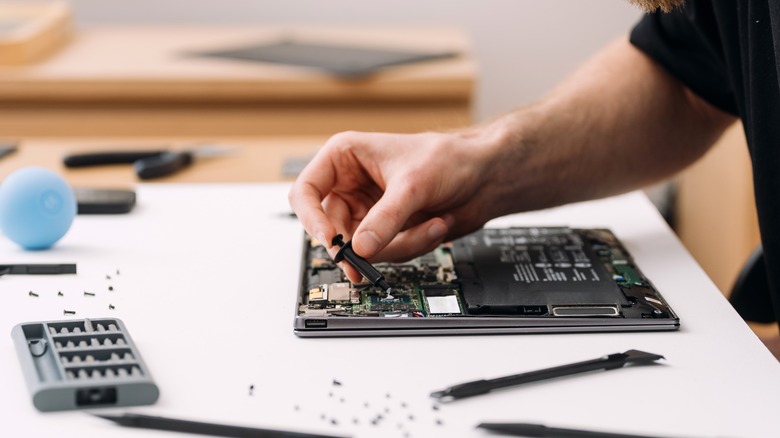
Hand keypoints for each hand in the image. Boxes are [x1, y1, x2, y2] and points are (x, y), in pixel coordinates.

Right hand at [288, 129, 510, 281]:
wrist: (485, 176)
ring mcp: (369, 212)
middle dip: (364, 244)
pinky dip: (413, 245)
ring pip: (363, 248)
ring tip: (431, 224)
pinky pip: (386, 253)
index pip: (306, 192)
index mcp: (345, 159)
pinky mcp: (388, 231)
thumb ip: (385, 218)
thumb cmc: (450, 159)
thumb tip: (361, 248)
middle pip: (332, 230)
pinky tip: (436, 225)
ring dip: (400, 243)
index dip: (311, 220)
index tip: (331, 242)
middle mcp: (351, 186)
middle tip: (373, 261)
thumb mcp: (413, 185)